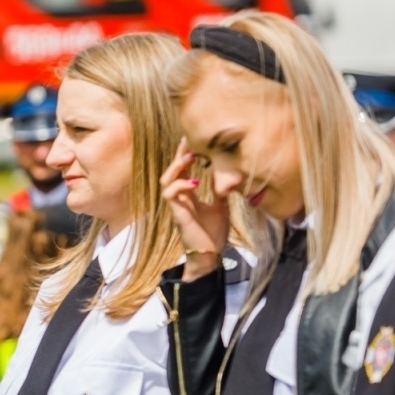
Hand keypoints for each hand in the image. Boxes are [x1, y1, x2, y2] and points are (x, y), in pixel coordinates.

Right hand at [160, 137, 227, 280]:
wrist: (210, 255)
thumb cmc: (213, 233)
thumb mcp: (221, 206)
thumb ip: (220, 190)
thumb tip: (228, 173)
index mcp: (188, 195)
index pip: (183, 170)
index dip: (185, 154)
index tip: (193, 139)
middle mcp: (180, 198)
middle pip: (171, 171)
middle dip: (179, 155)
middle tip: (189, 140)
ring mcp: (177, 206)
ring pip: (166, 180)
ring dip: (177, 167)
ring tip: (190, 157)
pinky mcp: (178, 214)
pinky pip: (170, 195)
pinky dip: (179, 185)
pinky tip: (193, 182)